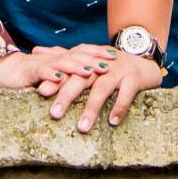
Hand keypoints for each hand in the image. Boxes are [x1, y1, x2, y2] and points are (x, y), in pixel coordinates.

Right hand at [0, 43, 110, 89]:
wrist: (2, 70)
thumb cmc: (29, 76)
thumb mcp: (52, 77)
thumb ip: (67, 77)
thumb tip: (89, 82)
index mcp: (60, 58)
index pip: (82, 52)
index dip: (98, 52)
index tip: (116, 55)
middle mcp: (53, 58)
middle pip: (76, 55)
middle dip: (94, 58)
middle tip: (111, 63)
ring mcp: (41, 64)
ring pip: (61, 63)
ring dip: (76, 66)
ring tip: (90, 71)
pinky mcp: (28, 73)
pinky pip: (40, 72)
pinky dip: (49, 75)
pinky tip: (58, 79)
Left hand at [37, 48, 164, 130]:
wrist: (142, 55)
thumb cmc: (109, 62)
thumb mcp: (85, 56)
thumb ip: (62, 55)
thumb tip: (35, 50)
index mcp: (87, 60)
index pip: (69, 69)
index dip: (55, 79)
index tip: (40, 91)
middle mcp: (100, 64)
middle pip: (81, 79)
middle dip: (67, 95)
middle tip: (55, 113)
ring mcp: (118, 71)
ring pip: (102, 89)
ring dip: (91, 108)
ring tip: (81, 127)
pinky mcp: (134, 79)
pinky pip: (126, 94)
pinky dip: (119, 107)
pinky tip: (112, 122)